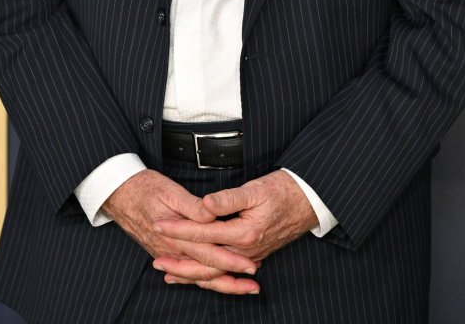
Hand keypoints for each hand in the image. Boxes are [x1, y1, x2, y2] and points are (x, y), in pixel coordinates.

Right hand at [103, 170, 260, 292]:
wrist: (117, 194)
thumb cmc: (143, 188)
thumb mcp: (169, 190)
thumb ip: (192, 205)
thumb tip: (211, 213)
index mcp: (176, 235)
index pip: (209, 254)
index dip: (231, 261)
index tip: (250, 266)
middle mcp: (172, 250)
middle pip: (206, 271)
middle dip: (231, 280)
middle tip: (253, 284)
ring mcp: (167, 254)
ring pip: (197, 276)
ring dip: (220, 283)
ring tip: (240, 287)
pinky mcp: (165, 252)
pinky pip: (186, 272)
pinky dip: (201, 279)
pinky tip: (212, 282)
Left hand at [154, 170, 316, 282]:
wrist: (309, 200)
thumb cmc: (283, 190)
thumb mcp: (256, 189)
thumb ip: (228, 199)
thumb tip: (205, 205)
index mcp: (244, 233)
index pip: (204, 234)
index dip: (179, 229)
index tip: (160, 224)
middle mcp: (247, 251)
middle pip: (206, 262)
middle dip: (180, 261)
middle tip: (156, 260)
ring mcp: (250, 256)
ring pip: (215, 270)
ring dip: (191, 272)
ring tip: (169, 273)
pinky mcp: (252, 255)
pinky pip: (225, 269)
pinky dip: (208, 273)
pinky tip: (197, 274)